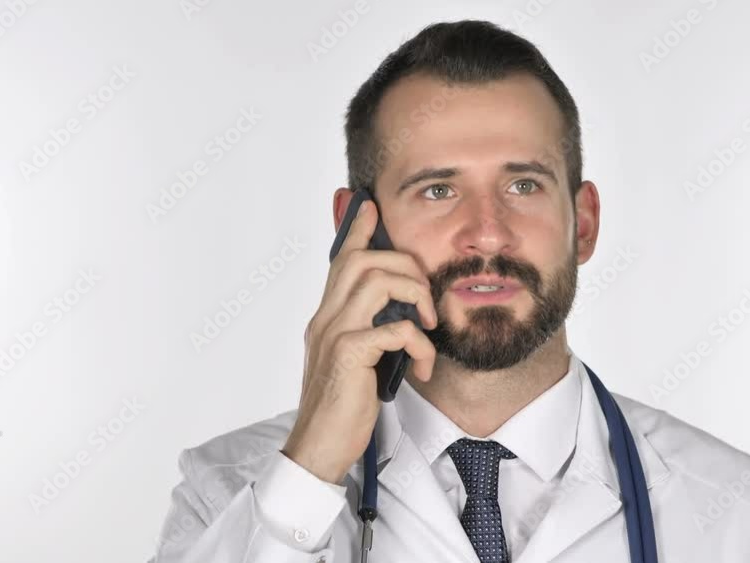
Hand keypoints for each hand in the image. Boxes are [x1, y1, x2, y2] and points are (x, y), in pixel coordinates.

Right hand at [282, 199, 438, 484]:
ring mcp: (334, 334)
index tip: (371, 206)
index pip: (342, 260)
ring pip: (378, 281)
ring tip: (428, 326)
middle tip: (426, 296)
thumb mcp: (357, 360)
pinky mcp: (348, 356)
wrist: (320, 448)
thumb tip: (398, 315)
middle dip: (406, 265)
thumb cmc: (342, 406)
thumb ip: (370, 331)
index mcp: (327, 316)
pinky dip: (419, 344)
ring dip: (416, 296)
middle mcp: (325, 318)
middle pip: (363, 259)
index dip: (358, 229)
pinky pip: (394, 329)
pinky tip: (422, 368)